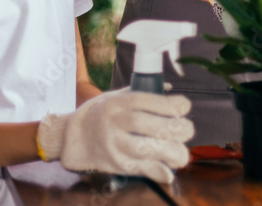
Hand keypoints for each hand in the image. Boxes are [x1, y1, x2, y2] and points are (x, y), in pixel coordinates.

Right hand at [37, 88, 193, 183]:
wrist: (72, 137)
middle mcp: (115, 122)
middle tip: (189, 130)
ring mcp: (113, 144)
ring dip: (169, 152)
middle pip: (147, 125)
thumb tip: (170, 89)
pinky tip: (170, 172)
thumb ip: (143, 93)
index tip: (185, 106)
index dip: (170, 105)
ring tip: (183, 154)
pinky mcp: (113, 163)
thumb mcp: (118, 96)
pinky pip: (137, 169)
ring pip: (143, 149)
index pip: (147, 101)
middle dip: (174, 128)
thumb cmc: (101, 113)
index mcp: (119, 102)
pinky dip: (156, 172)